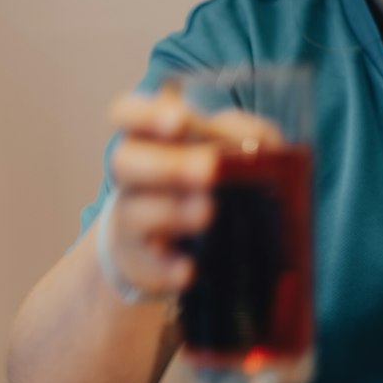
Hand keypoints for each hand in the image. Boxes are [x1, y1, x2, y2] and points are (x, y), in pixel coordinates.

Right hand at [104, 84, 281, 299]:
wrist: (166, 238)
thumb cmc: (197, 176)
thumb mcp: (218, 145)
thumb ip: (239, 133)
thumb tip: (257, 144)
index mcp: (148, 136)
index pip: (126, 113)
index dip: (145, 114)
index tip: (179, 122)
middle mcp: (131, 175)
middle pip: (124, 161)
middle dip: (166, 164)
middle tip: (208, 169)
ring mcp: (131, 219)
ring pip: (135, 212)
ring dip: (172, 211)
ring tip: (208, 211)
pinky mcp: (143, 261)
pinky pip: (149, 264)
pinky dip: (168, 267)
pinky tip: (189, 268)